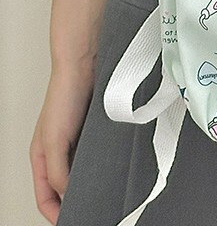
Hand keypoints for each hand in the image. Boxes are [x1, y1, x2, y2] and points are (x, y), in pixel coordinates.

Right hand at [30, 64, 94, 223]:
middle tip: (95, 212)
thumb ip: (57, 171)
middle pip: (65, 187)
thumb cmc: (64, 96)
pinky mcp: (96, 130)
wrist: (86, 65)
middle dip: (76, 200)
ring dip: (93, 182)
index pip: (45, 197)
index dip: (55, 214)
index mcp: (41, 157)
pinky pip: (99, 155)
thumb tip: (66, 195)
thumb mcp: (54, 141)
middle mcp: (60, 151)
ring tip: (107, 194)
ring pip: (83, 172)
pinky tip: (116, 169)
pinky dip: (105, 165)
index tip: (72, 223)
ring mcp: (79, 141)